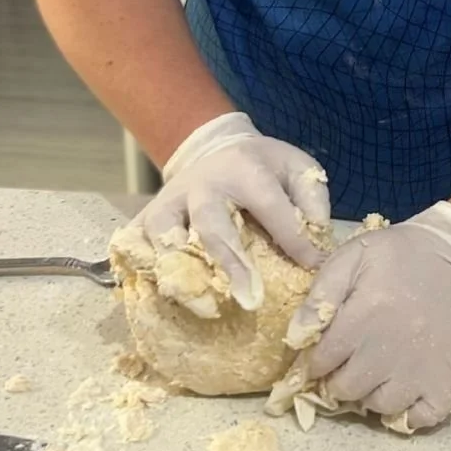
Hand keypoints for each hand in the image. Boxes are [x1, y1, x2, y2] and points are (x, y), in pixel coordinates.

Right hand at [138, 113, 330, 309]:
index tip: (311, 266)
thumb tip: (316, 240)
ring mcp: (169, 201)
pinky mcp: (147, 216)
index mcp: (244, 169)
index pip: (270, 205)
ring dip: (178, 269)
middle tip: (247, 299)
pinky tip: (155, 297)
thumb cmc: (262, 166)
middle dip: (228, 262)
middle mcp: (202, 185)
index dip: (292, 237)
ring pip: (162, 233)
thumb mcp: (296, 167)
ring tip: (201, 305)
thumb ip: (311, 198)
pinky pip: (134, 243)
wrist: (213, 146)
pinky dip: (140, 267)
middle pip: (209, 223)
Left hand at [284, 202, 450, 431]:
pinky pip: (418, 419)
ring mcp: (421, 371)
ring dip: (371, 394)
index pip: (321, 361)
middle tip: (351, 360)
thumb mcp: (354, 256)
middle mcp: (390, 349)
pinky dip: (407, 411)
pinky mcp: (448, 383)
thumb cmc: (400, 256)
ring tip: (378, 369)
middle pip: (346, 389)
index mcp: (365, 315)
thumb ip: (321, 294)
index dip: (317, 360)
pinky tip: (405, 387)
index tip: (324, 353)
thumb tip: (296, 337)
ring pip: (379, 406)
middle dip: (339, 378)